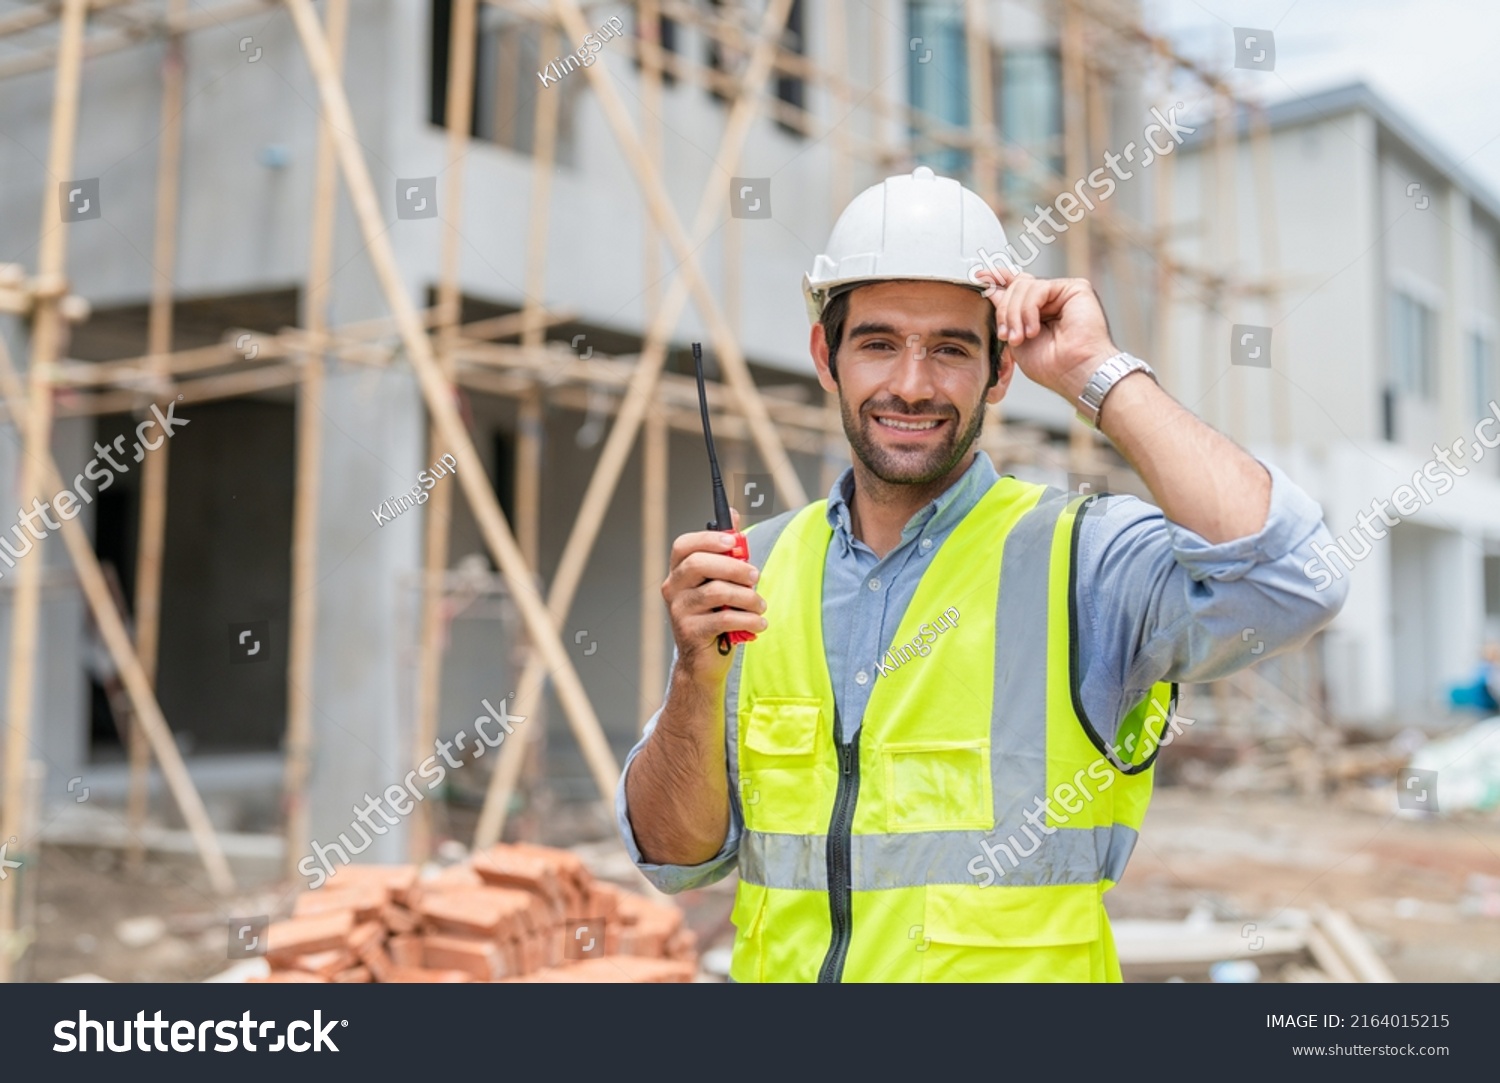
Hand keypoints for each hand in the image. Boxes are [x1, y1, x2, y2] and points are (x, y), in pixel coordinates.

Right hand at [661, 507, 766, 687]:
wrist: (703, 662)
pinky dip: (748, 619)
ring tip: (760, 605)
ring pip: (717, 592)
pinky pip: (725, 618)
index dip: (708, 539)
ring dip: (747, 597)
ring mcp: (679, 611)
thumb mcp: (721, 582)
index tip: (733, 542)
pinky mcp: (691, 632)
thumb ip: (727, 553)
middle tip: (755, 576)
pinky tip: (759, 624)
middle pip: (699, 564)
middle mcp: (673, 589)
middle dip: (734, 567)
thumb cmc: (715, 616)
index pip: (684, 546)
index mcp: (679, 572)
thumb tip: (733, 516)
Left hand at [976, 267, 1117, 401]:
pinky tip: (1033, 330)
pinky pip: (1038, 288)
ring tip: (1021, 338)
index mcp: (1039, 310)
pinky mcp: (1075, 288)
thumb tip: (991, 289)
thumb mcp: (1016, 337)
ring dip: (1015, 314)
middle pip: (1015, 287)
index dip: (997, 279)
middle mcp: (1052, 299)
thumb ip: (1005, 312)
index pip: (1016, 287)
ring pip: (1023, 286)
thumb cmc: (1051, 365)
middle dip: (1004, 311)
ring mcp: (1063, 292)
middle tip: (1005, 335)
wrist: (1073, 372)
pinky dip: (1029, 310)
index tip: (979, 276)